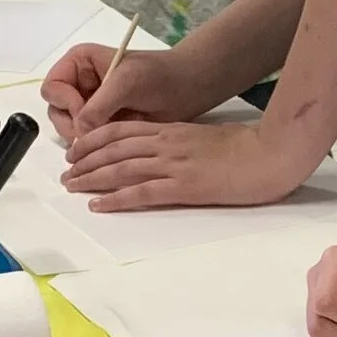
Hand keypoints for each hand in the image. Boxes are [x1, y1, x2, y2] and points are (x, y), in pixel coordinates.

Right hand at [41, 38, 196, 143]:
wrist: (185, 89)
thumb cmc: (157, 76)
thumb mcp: (125, 83)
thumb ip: (98, 106)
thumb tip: (80, 133)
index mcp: (78, 63)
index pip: (53, 87)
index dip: (66, 103)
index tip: (85, 113)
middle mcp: (79, 84)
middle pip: (56, 110)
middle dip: (70, 125)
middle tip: (91, 136)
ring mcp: (89, 106)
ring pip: (68, 128)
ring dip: (82, 139)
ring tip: (106, 139)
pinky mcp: (101, 125)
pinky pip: (87, 141)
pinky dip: (95, 147)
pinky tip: (112, 146)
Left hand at [60, 114, 290, 211]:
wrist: (270, 153)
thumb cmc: (246, 148)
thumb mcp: (204, 139)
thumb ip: (179, 143)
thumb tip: (160, 153)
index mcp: (172, 131)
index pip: (122, 131)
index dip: (94, 139)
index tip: (77, 149)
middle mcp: (166, 144)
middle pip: (114, 149)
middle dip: (85, 160)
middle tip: (65, 172)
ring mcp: (173, 164)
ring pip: (120, 168)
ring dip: (91, 178)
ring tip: (71, 186)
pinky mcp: (184, 186)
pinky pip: (141, 192)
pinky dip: (115, 198)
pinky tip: (98, 204)